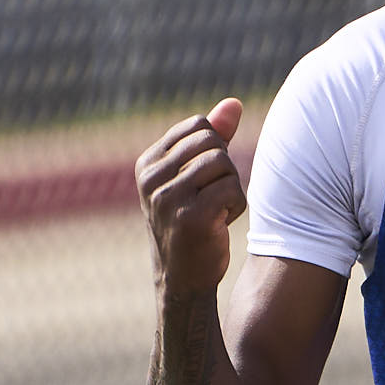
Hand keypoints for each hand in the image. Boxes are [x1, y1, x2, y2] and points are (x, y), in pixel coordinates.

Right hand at [139, 99, 251, 285]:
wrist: (183, 281)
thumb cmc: (193, 223)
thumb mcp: (196, 176)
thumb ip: (214, 137)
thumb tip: (235, 103)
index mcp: (148, 164)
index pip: (199, 125)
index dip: (214, 149)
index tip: (203, 181)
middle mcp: (151, 179)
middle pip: (212, 141)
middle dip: (225, 168)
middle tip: (212, 197)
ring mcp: (168, 199)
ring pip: (224, 163)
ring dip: (231, 188)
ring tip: (215, 211)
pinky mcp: (190, 218)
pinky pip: (232, 189)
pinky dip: (236, 206)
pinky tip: (219, 224)